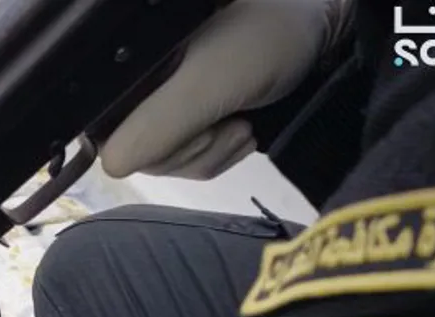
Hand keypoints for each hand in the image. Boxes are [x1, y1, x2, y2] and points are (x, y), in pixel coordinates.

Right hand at [99, 0, 349, 179]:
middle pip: (139, 151)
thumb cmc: (269, 42)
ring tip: (243, 122)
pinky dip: (220, 153)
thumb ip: (159, 124)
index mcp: (131, 65)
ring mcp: (167, 102)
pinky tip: (243, 126)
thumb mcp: (211, 83)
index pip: (106, 130)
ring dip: (212, 153)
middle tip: (230, 120)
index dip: (145, 143)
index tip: (193, 127)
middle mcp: (141, 83)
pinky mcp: (192, 118)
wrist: (327, 34)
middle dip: (192, 148)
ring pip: (167, 159)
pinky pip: (189, 157)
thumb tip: (111, 165)